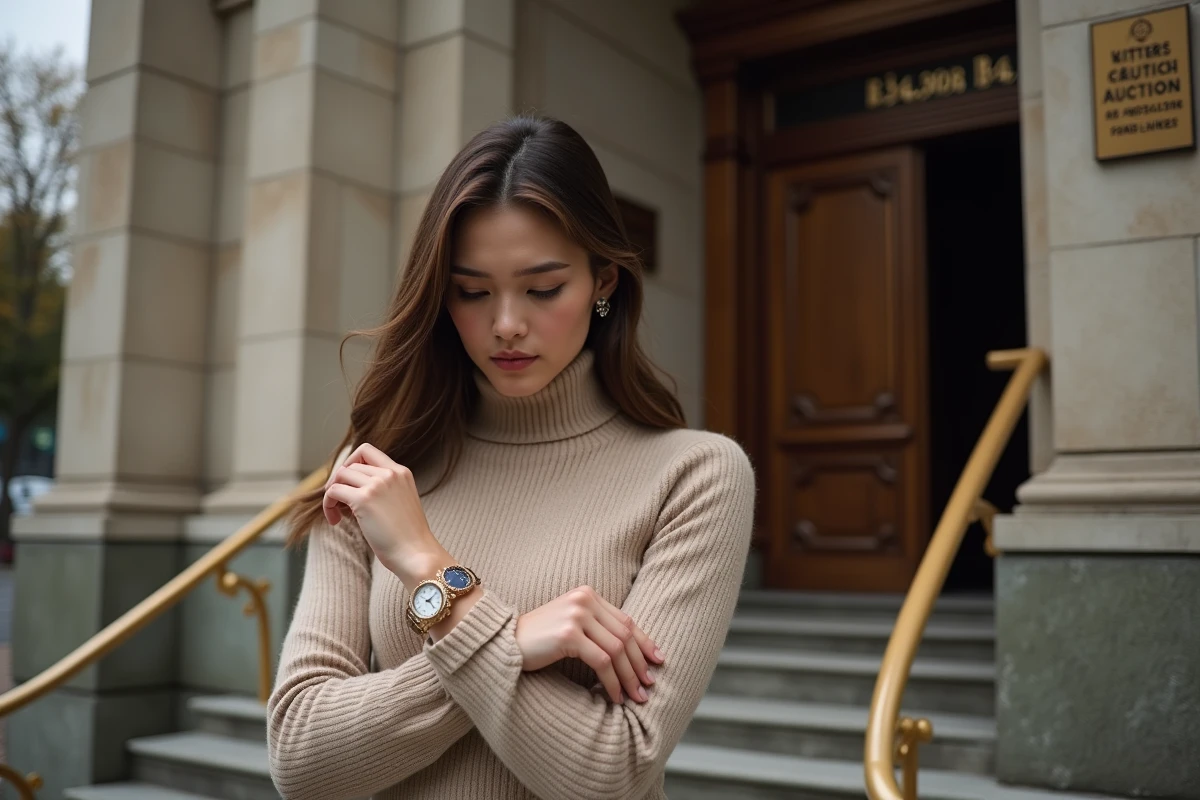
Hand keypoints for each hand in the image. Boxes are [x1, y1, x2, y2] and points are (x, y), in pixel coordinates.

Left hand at [322, 443, 441, 582]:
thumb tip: (350, 490)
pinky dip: (328, 505)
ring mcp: (377, 485)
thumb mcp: (401, 503)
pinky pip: (333, 491)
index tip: (349, 484)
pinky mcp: (364, 499)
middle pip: (350, 465)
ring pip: (340, 475)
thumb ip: (383, 490)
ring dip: (332, 494)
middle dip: (340, 482)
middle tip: (340, 504)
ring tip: (337, 514)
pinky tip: (335, 521)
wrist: (417, 554)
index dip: (351, 464)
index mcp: (401, 473)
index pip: (367, 451)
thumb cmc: (408, 538)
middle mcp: (390, 474)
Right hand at [514, 586, 664, 704]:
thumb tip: (628, 653)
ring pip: (616, 650)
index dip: (645, 642)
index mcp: (588, 595)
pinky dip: (612, 681)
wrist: (504, 641)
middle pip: (625, 636)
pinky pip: (601, 661)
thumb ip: (595, 629)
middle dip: (639, 664)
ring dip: (628, 677)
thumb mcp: (570, 625)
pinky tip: (614, 696)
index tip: (657, 661)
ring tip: (634, 697)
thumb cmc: (538, 639)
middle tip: (648, 686)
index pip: (626, 620)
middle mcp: (584, 600)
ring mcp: (576, 615)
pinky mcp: (568, 634)